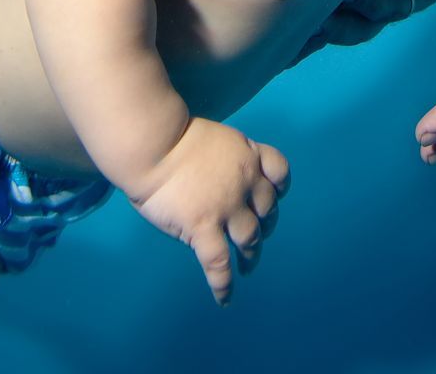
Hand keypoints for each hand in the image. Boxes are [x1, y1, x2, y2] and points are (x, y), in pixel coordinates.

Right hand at [127, 118, 290, 305]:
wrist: (154, 145)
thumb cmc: (171, 137)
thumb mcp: (214, 139)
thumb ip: (224, 160)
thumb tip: (218, 181)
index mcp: (247, 154)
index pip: (279, 170)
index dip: (281, 187)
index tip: (278, 197)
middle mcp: (245, 181)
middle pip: (268, 209)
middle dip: (266, 225)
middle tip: (257, 236)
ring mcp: (227, 207)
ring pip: (250, 238)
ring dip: (252, 255)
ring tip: (248, 267)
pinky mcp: (204, 227)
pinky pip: (219, 262)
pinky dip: (223, 283)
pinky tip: (225, 298)